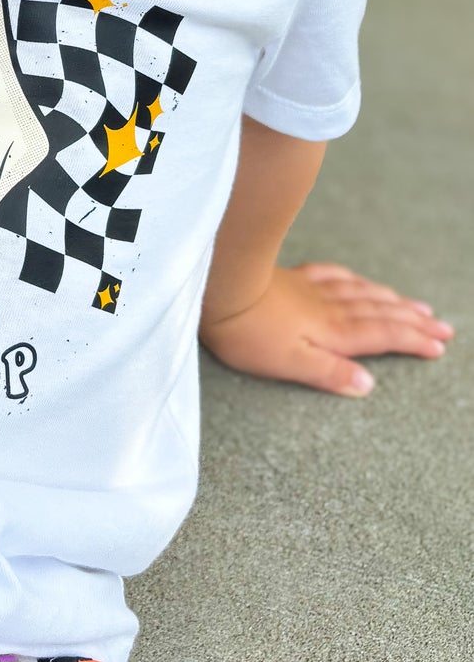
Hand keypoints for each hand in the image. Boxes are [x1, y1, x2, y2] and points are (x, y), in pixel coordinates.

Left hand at [199, 261, 453, 397]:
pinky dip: (355, 280)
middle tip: (443, 327)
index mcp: (332, 331)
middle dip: (414, 320)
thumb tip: (368, 385)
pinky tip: (359, 280)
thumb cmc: (246, 332)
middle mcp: (328, 308)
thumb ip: (329, 373)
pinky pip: (334, 275)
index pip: (382, 336)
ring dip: (393, 300)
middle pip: (381, 312)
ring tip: (417, 305)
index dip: (412, 341)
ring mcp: (310, 289)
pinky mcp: (291, 278)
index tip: (438, 346)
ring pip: (363, 293)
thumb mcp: (288, 363)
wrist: (217, 288)